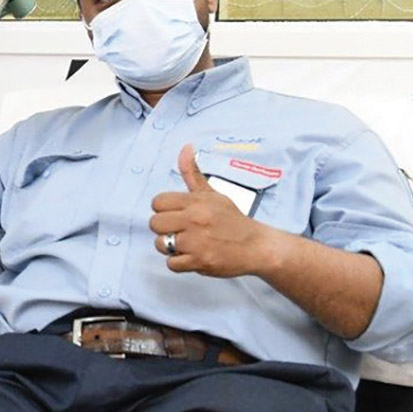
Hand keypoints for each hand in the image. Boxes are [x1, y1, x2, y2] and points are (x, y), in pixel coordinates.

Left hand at [149, 145, 276, 277]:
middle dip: (164, 228)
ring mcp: (197, 242)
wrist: (257, 246)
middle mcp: (195, 219)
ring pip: (161, 244)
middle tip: (180, 230)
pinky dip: (180, 262)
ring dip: (171, 247)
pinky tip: (193, 255)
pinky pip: (172, 263)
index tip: (177, 214)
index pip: (157, 202)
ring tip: (187, 244)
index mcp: (196, 201)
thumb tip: (185, 147)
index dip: (164, 210)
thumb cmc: (232, 220)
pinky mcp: (200, 261)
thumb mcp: (213, 194)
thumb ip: (193, 173)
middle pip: (154, 223)